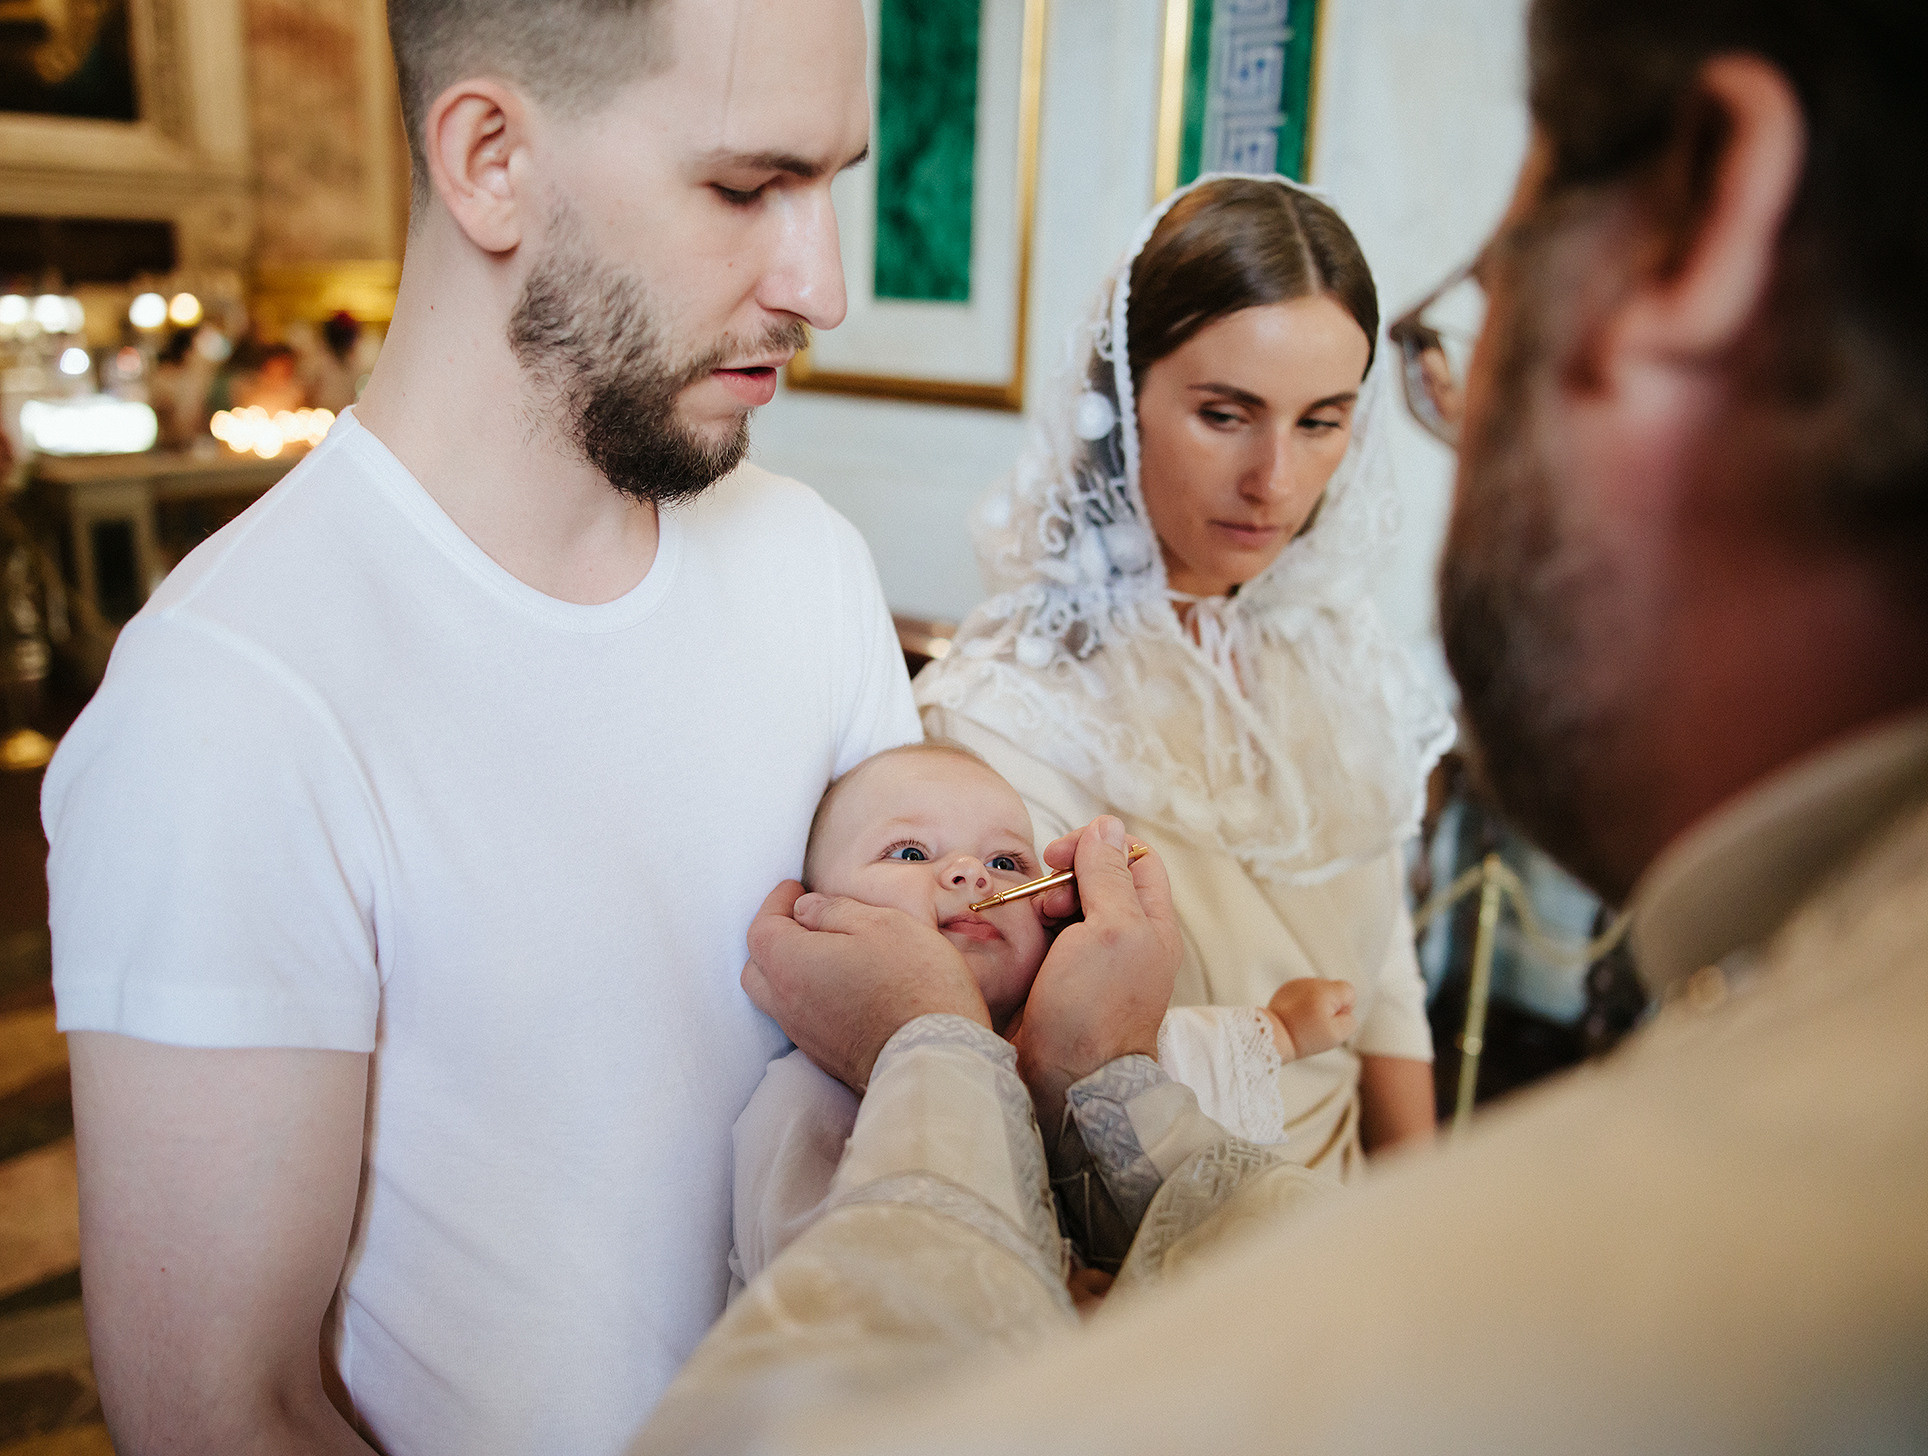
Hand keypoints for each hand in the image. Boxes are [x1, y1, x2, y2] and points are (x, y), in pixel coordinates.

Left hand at [743, 880, 988, 1091]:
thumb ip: (835, 911)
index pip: (762, 928)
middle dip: (773, 937)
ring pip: (777, 996)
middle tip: (802, 918)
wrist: (937, 1058)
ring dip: (789, 969)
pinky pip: (802, 1019)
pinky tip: (841, 985)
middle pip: (758, 967)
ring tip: (823, 951)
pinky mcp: (826, 1056)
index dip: (775, 902)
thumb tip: (806, 909)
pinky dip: (808, 995)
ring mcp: (806, 1036)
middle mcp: (788, 1005)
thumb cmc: (915, 984)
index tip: (794, 887)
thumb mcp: (882, 925)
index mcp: (792, 966)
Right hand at [1012, 817, 1179, 1129]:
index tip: (1062, 856)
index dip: (1099, 846)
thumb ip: (1108, 875)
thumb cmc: (1095, 1010)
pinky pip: (1049, 938)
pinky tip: (1020, 941)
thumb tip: (1108, 826)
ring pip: (1069, 907)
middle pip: (1098, 879)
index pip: (1135, 859)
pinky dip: (1033, 930)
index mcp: (1151, 924)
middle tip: (1045, 900)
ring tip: (1032, 922)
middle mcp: (1127, 940)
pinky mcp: (1062, 981)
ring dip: (1045, 903)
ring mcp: (1094, 962)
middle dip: (1066, 876)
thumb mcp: (1110, 928)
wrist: (1069, 1082)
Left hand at [1265, 977, 1357, 1059]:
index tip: (1330, 1020)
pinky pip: (1305, 992)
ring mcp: (1298, 983)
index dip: (1345, 1008)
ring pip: (1320, 991)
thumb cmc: (1305, 1037)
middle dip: (1331, 1006)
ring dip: (1318, 1004)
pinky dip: (1305, 1003)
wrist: (1274, 1037)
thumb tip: (1346, 1011)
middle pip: (1334, 990)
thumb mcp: (1336, 1035)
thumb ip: (1350, 1021)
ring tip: (1306, 1020)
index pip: (1349, 991)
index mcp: (1326, 990)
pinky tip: (1297, 1015)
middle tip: (1317, 1023)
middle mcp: (1312, 982)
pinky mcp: (1287, 987)